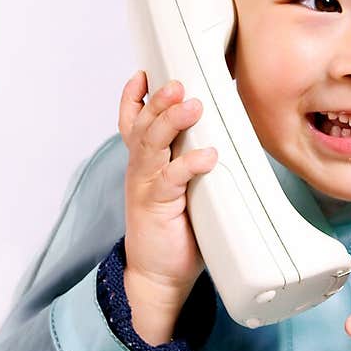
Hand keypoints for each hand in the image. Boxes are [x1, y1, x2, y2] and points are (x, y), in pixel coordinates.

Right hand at [118, 71, 218, 300]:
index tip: (144, 75)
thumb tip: (219, 138)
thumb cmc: (173, 232)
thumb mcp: (179, 190)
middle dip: (158, 101)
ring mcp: (145, 187)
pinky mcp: (155, 207)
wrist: (158, 275)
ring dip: (170, 122)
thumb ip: (189, 164)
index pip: (132, 123)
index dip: (134, 98)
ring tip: (191, 106)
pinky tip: (207, 155)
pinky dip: (188, 164)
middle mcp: (140, 170)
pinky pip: (170, 179)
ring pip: (152, 145)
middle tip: (177, 83)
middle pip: (143, 126)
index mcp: (144, 164)